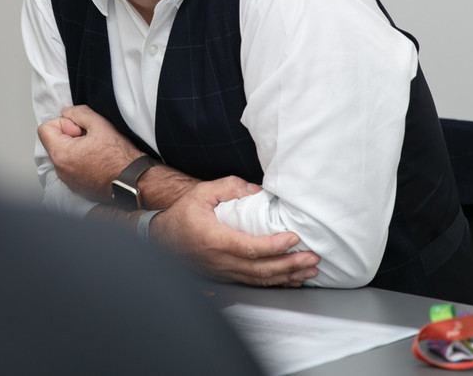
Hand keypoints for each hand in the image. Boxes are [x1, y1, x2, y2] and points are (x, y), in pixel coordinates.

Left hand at [37, 105, 141, 202]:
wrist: (134, 181)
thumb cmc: (120, 156)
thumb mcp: (100, 124)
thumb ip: (78, 113)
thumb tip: (66, 113)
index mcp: (61, 154)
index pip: (45, 129)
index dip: (64, 123)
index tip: (80, 130)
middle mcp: (60, 170)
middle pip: (53, 141)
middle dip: (70, 135)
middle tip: (91, 138)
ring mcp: (68, 180)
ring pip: (63, 154)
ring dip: (75, 148)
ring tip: (96, 150)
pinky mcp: (76, 186)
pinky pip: (70, 167)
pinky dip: (79, 160)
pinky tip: (97, 160)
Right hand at [152, 177, 320, 287]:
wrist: (160, 239)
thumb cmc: (181, 215)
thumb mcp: (202, 193)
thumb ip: (229, 187)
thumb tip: (255, 190)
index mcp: (215, 240)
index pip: (250, 248)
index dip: (275, 246)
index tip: (293, 239)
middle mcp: (219, 262)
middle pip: (260, 270)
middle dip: (290, 265)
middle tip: (312, 259)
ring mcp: (221, 273)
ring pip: (258, 281)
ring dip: (286, 276)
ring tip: (308, 271)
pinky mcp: (223, 278)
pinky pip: (252, 284)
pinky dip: (274, 283)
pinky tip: (290, 280)